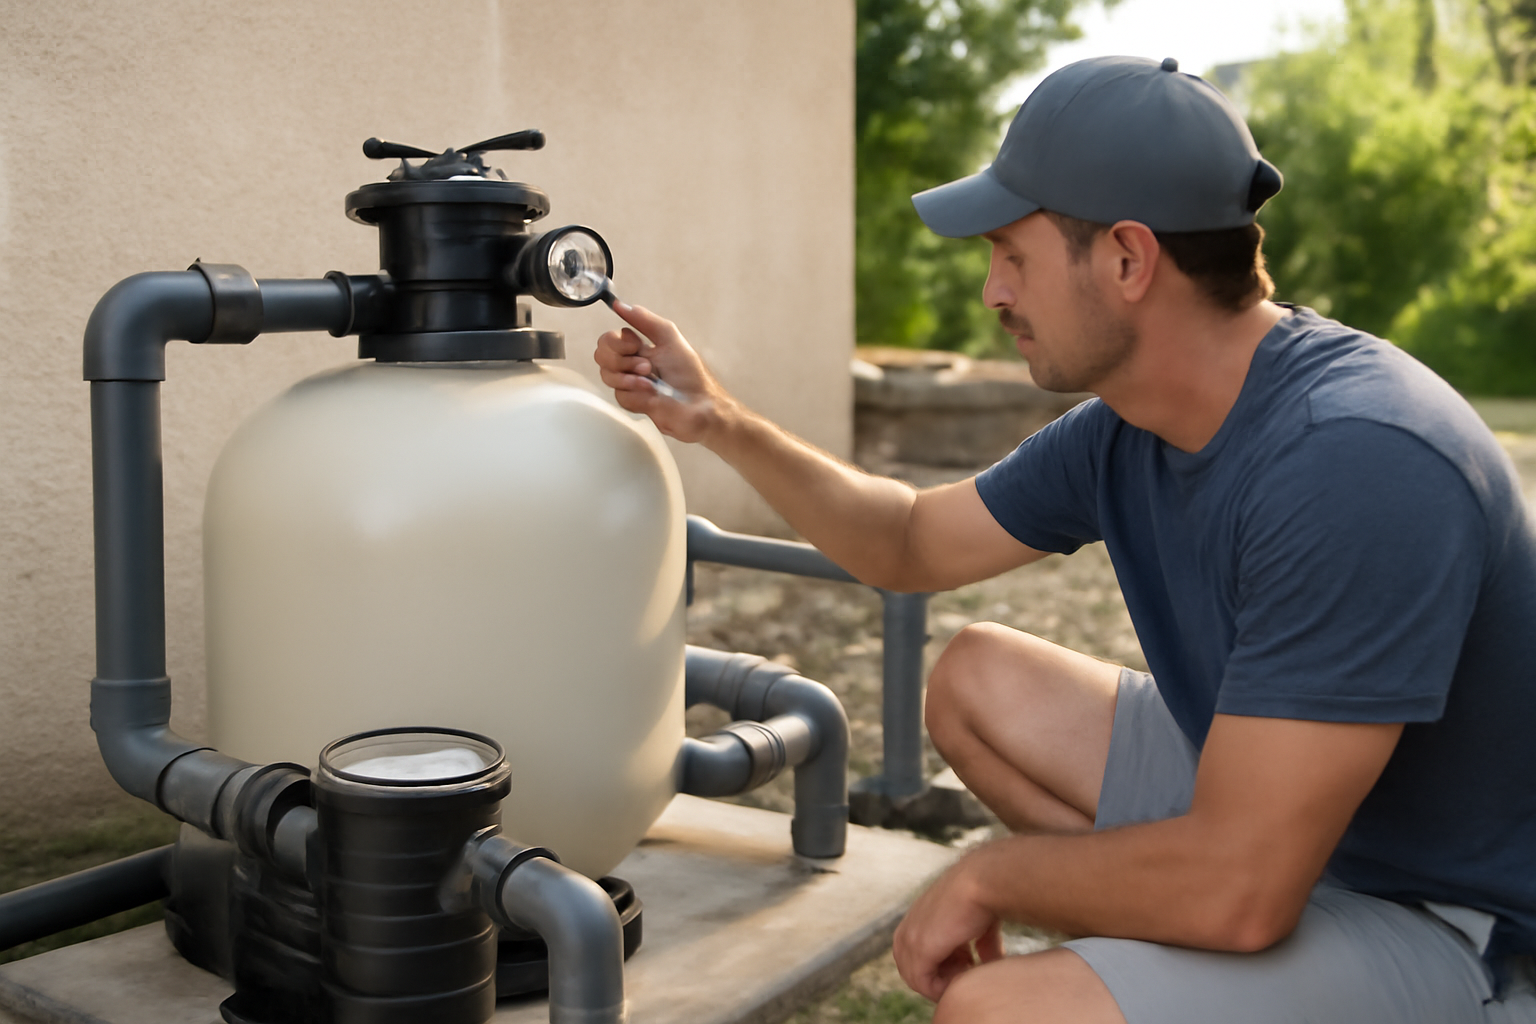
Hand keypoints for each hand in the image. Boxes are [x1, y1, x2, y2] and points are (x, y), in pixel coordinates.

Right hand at [592, 301, 735, 444]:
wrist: (699, 406)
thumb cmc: (691, 374)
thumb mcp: (670, 339)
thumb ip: (645, 320)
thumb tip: (620, 305)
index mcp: (639, 347)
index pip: (608, 339)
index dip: (617, 342)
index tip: (637, 345)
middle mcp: (631, 364)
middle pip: (601, 356)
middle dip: (623, 361)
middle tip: (647, 367)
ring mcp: (630, 384)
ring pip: (608, 377)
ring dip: (631, 379)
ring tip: (651, 383)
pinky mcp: (633, 403)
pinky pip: (620, 396)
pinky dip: (638, 396)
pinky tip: (652, 397)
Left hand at [892, 855, 1004, 1001]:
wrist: (982, 882)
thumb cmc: (984, 898)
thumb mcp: (980, 927)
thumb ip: (982, 946)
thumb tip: (992, 963)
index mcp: (914, 924)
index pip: (918, 963)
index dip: (945, 973)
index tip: (971, 968)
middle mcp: (906, 931)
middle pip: (915, 974)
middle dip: (943, 980)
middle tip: (970, 973)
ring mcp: (908, 940)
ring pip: (918, 982)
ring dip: (945, 985)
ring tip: (970, 973)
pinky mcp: (918, 948)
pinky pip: (923, 983)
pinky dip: (945, 988)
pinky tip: (965, 975)